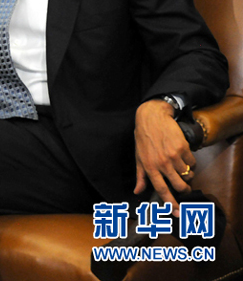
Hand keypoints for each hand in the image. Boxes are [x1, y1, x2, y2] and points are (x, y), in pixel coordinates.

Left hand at [134, 98, 195, 215]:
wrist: (152, 118)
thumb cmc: (143, 138)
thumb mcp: (138, 157)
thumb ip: (140, 176)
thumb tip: (137, 191)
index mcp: (149, 167)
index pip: (161, 190)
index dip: (170, 203)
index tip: (178, 213)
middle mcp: (161, 163)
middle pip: (179, 186)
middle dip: (185, 189)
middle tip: (184, 186)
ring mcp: (173, 156)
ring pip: (187, 174)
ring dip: (187, 173)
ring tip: (180, 166)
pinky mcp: (183, 148)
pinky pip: (192, 162)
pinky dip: (190, 162)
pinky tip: (183, 155)